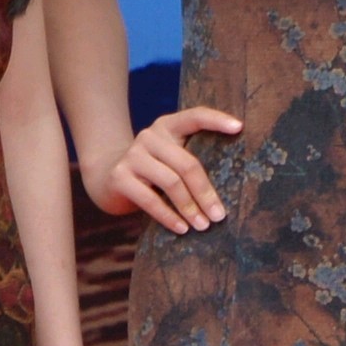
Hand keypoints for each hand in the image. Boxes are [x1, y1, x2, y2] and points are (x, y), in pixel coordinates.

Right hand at [90, 103, 244, 231]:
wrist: (106, 177)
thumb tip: (227, 193)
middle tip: (219, 215)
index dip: (216, 120)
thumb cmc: (152, 172)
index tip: (239, 127)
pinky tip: (181, 228)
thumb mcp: (169, 158)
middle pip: (187, 163)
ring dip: (190, 207)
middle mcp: (149, 136)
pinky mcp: (120, 177)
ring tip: (203, 225)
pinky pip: (150, 200)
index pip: (194, 116)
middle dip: (206, 192)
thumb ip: (190, 161)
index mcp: (167, 126)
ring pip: (171, 182)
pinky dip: (168, 216)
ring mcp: (132, 156)